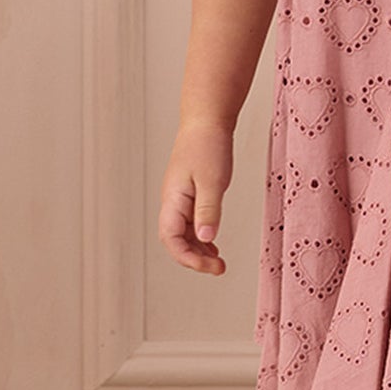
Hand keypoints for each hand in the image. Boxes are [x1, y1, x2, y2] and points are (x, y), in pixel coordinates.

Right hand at [160, 118, 235, 272]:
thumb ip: (208, 211)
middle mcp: (172, 202)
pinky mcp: (190, 194)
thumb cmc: (208, 145)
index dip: (187, 257)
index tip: (209, 266)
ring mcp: (180, 198)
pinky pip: (191, 223)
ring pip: (183, 234)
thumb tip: (205, 239)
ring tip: (218, 262)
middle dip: (194, 258)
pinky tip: (213, 244)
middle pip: (175, 241)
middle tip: (219, 269)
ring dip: (198, 250)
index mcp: (172, 199)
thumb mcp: (213, 181)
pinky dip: (201, 237)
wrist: (207, 120)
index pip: (171, 239)